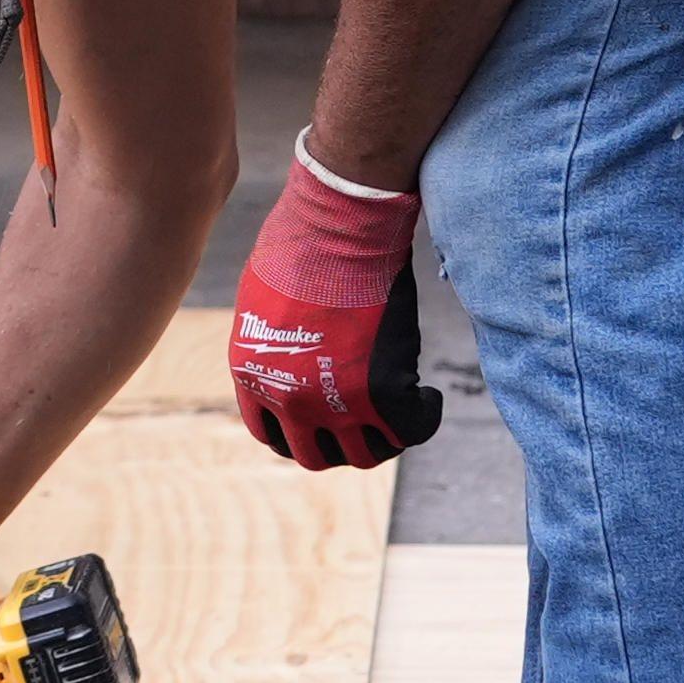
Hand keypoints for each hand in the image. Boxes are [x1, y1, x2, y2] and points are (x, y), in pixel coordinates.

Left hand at [230, 136, 441, 469]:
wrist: (336, 226)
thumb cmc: (303, 242)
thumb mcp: (265, 300)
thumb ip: (277, 339)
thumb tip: (299, 350)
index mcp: (253, 375)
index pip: (274, 437)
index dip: (302, 435)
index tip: (326, 422)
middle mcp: (288, 399)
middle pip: (315, 456)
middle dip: (342, 444)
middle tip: (367, 422)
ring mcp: (333, 401)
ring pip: (365, 455)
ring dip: (385, 439)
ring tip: (402, 412)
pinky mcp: (380, 391)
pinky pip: (411, 430)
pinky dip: (425, 417)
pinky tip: (430, 397)